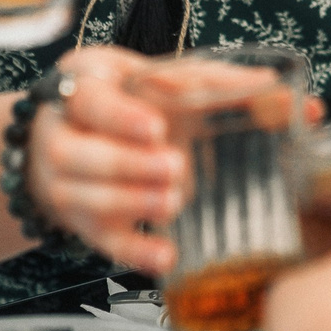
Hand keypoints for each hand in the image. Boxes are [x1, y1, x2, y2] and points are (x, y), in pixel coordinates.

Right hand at [25, 47, 185, 272]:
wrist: (73, 133)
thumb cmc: (121, 97)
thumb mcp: (150, 75)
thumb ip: (206, 81)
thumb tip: (272, 88)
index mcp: (80, 89)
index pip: (90, 101)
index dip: (120, 117)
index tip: (157, 128)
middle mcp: (58, 136)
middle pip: (74, 154)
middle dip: (125, 163)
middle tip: (174, 165)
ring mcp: (64, 182)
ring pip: (82, 199)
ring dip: (130, 204)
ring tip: (172, 201)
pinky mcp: (82, 220)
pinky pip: (100, 241)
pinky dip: (134, 252)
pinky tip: (166, 255)